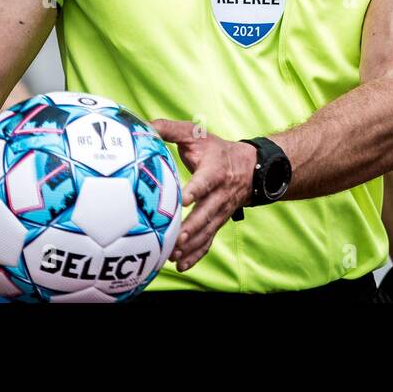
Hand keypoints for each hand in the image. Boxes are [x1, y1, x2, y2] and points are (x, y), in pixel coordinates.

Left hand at [151, 119, 257, 271]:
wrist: (251, 168)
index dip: (195, 190)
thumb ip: (169, 129)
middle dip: (191, 227)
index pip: (205, 181)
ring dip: (191, 245)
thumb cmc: (215, 150)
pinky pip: (208, 241)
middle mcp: (220, 194)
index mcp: (214, 171)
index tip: (183, 199)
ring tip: (173, 255)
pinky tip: (180, 265)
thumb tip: (142, 127)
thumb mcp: (196, 134)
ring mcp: (220, 211)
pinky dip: (196, 254)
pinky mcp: (218, 222)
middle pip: (206, 213)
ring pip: (207, 231)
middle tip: (176, 238)